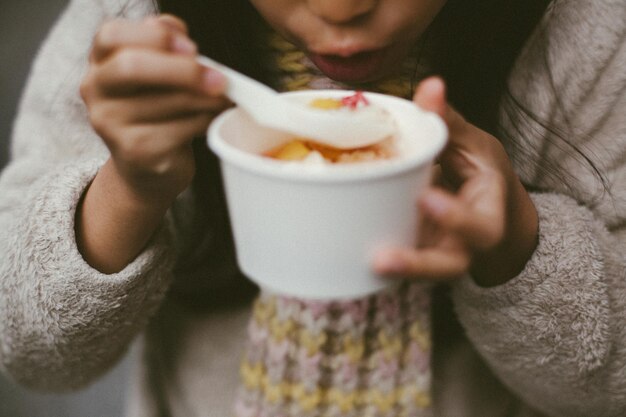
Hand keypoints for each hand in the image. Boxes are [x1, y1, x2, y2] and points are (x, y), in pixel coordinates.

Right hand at [80, 15, 229, 204]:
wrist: (147, 166)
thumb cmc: (156, 110)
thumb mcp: (156, 72)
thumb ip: (163, 44)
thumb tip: (178, 34)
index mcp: (100, 61)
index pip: (111, 34)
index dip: (154, 37)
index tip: (191, 47)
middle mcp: (96, 90)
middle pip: (132, 66)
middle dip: (184, 70)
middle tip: (219, 78)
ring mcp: (111, 124)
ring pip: (167, 101)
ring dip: (207, 99)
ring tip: (224, 98)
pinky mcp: (135, 151)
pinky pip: (180, 129)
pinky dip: (205, 121)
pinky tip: (214, 118)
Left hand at [373, 77, 538, 286]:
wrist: (488, 214)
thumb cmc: (482, 177)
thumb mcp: (475, 146)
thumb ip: (450, 122)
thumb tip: (431, 84)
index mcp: (487, 217)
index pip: (480, 227)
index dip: (456, 218)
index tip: (427, 196)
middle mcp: (463, 245)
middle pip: (447, 267)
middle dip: (417, 263)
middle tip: (382, 258)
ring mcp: (437, 255)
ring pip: (418, 272)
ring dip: (390, 268)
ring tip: (362, 261)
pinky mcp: (416, 254)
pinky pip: (397, 260)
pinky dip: (371, 256)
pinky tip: (343, 248)